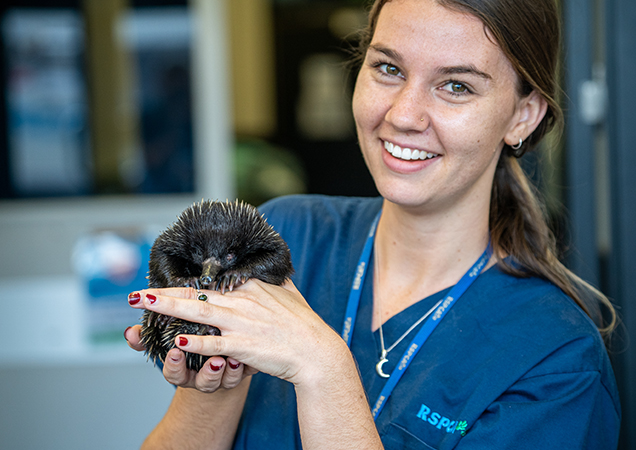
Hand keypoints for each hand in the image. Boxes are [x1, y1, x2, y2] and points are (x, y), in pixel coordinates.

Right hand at [124, 306, 256, 391]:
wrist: (215, 352)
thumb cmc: (187, 343)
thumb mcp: (166, 339)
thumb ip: (147, 338)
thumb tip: (129, 332)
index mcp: (184, 369)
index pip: (175, 373)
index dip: (174, 365)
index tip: (175, 351)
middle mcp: (203, 376)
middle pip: (202, 382)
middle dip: (206, 373)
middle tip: (211, 360)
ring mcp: (223, 376)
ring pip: (224, 381)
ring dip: (227, 371)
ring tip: (227, 359)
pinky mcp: (241, 370)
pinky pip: (243, 373)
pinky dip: (242, 367)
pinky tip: (241, 357)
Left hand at [128, 281, 345, 387]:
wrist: (318, 351)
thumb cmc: (305, 325)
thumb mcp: (291, 295)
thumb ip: (278, 281)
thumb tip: (276, 268)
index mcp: (250, 287)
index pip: (211, 283)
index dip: (185, 285)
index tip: (165, 285)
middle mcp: (242, 301)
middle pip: (196, 294)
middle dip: (163, 293)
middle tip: (137, 294)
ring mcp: (242, 323)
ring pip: (197, 313)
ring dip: (167, 308)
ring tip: (144, 305)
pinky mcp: (244, 345)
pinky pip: (215, 343)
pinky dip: (196, 342)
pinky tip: (177, 341)